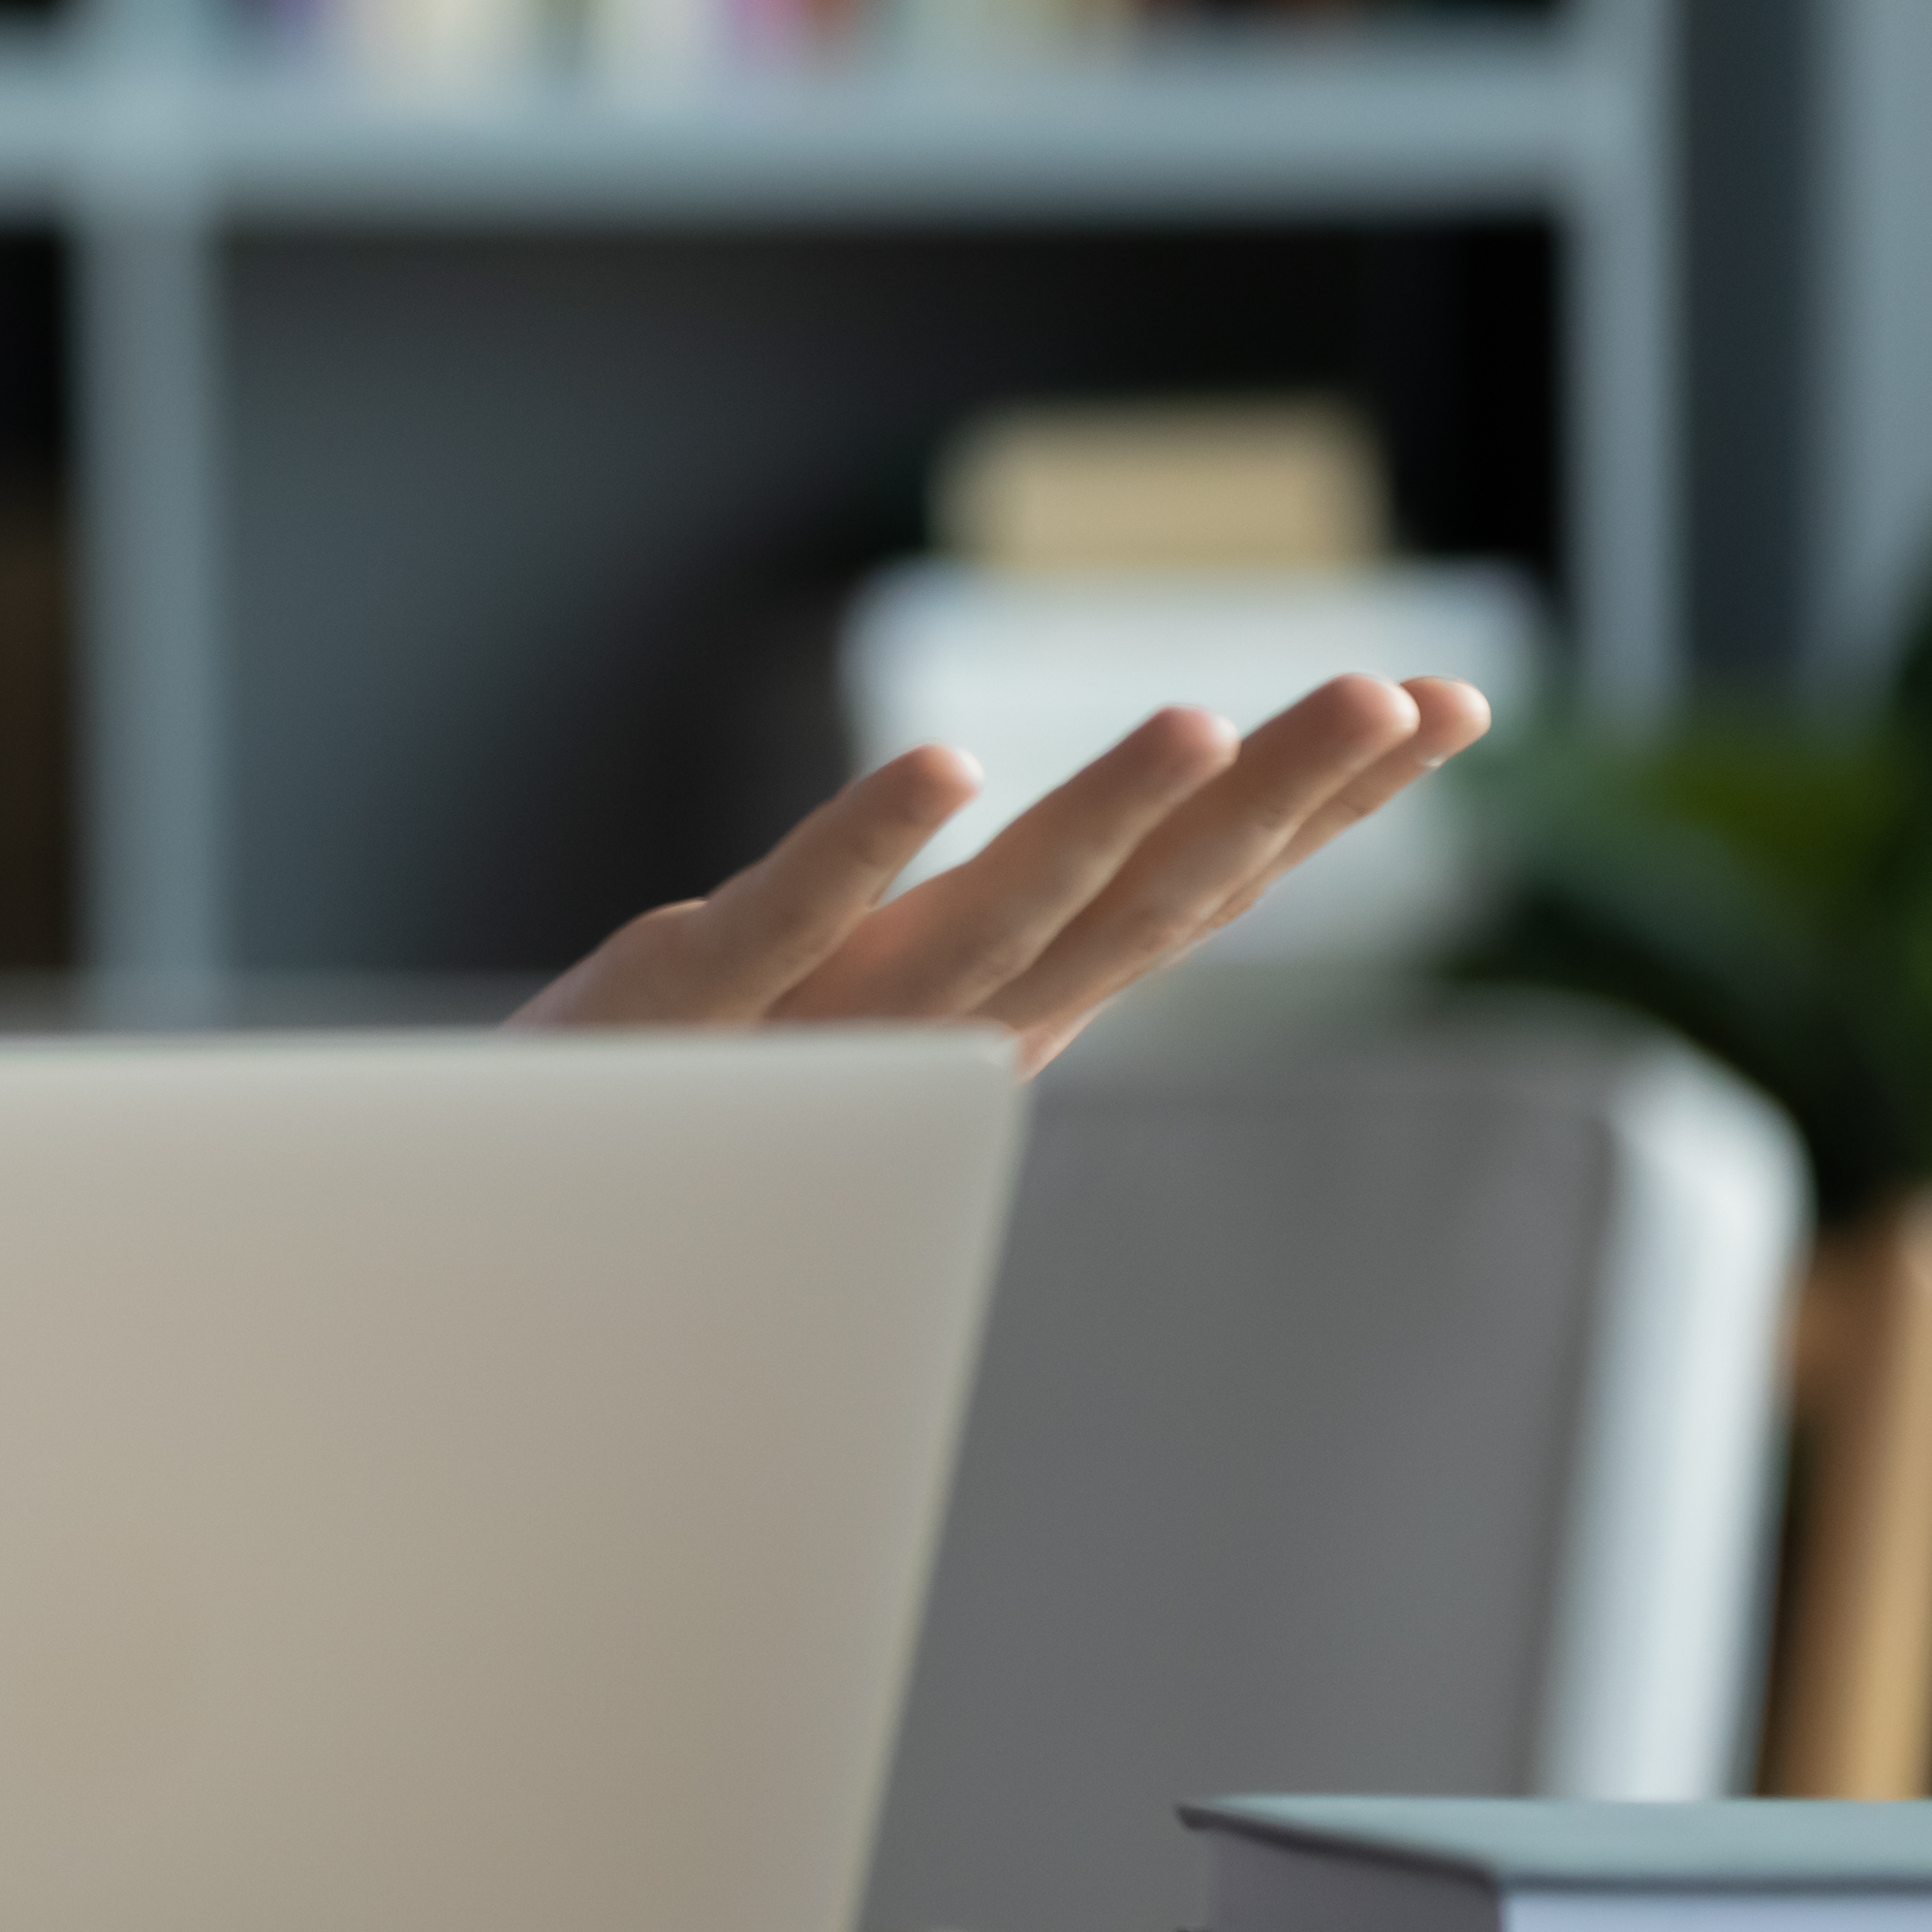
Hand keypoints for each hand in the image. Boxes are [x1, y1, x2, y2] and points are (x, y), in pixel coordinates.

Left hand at [519, 673, 1488, 1072]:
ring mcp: (813, 1024)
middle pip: (1137, 902)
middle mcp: (932, 1028)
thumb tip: (1112, 851)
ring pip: (993, 920)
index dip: (1319, 806)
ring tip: (1210, 718)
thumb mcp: (859, 1022)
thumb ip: (972, 952)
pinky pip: (785, 924)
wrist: (482, 1239)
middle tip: (1402, 693)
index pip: (1187, 896)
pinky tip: (942, 766)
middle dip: (1280, 800)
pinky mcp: (676, 1007)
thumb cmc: (675, 1119)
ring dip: (1108, 823)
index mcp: (986, 1016)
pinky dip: (864, 848)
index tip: (1448, 704)